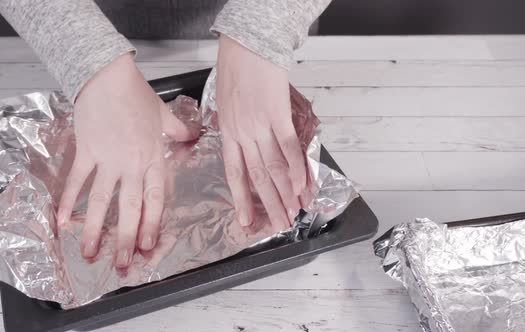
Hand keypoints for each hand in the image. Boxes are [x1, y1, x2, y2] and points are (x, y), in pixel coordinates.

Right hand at [57, 54, 196, 267]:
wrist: (108, 77)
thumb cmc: (135, 94)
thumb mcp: (163, 114)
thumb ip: (179, 130)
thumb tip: (194, 135)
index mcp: (152, 158)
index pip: (154, 198)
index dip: (151, 225)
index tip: (147, 247)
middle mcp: (132, 164)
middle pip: (130, 207)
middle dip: (125, 238)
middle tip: (121, 265)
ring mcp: (107, 159)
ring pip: (102, 201)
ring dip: (96, 229)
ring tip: (90, 253)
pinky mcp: (86, 151)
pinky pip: (77, 181)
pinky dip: (68, 201)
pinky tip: (61, 221)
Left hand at [216, 35, 306, 231]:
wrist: (246, 46)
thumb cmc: (235, 69)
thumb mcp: (224, 102)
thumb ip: (233, 127)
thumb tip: (245, 146)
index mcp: (227, 133)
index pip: (235, 173)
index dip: (241, 199)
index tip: (246, 220)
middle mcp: (242, 134)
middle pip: (257, 177)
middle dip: (269, 204)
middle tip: (279, 224)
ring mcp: (259, 126)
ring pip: (273, 167)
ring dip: (285, 193)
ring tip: (293, 212)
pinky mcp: (277, 115)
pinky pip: (287, 147)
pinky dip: (295, 168)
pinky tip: (301, 185)